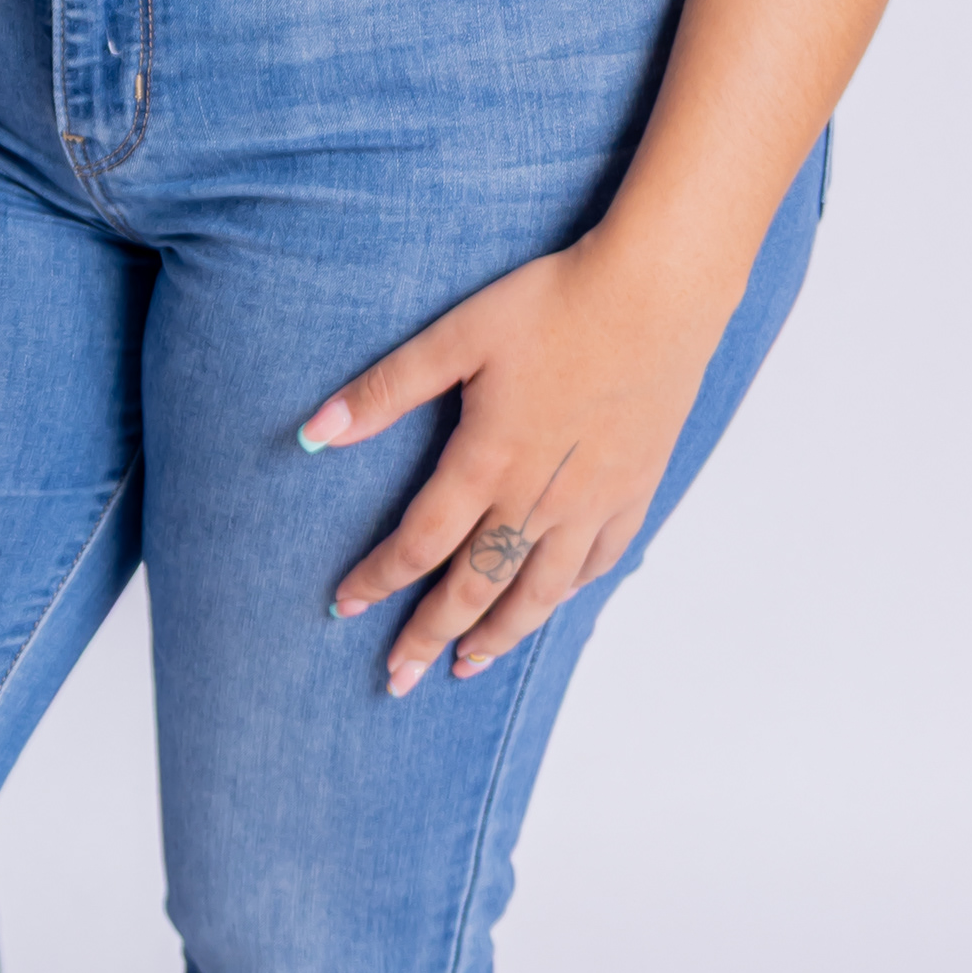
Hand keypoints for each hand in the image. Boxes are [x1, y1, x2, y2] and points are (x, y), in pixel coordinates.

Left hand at [303, 231, 729, 691]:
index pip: (419, 544)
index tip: (343, 607)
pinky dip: (567, 593)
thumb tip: (313, 433)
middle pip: (476, 587)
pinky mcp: (635, 490)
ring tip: (468, 666)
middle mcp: (539, 498)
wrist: (658, 293)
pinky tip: (550, 603)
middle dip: (430, 636)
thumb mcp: (456, 336)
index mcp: (487, 462)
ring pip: (540, 591)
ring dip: (499, 634)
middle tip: (398, 679)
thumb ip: (385, 390)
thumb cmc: (555, 304)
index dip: (378, 580)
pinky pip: (598, 562)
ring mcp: (593, 501)